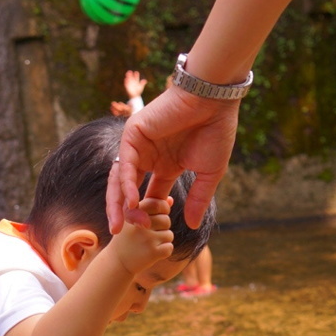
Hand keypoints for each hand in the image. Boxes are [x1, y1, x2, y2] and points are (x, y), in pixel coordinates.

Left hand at [107, 83, 240, 231]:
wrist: (215, 101)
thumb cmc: (216, 131)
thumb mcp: (209, 173)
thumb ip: (198, 198)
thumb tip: (192, 225)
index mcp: (165, 166)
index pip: (148, 196)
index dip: (147, 214)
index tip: (151, 231)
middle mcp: (148, 157)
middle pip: (127, 190)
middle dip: (123, 212)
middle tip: (120, 234)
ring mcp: (139, 145)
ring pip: (120, 179)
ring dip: (119, 202)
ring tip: (121, 224)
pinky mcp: (133, 134)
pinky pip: (126, 163)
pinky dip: (127, 184)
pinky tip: (132, 202)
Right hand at [109, 202, 172, 276]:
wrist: (116, 262)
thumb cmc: (127, 238)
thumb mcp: (133, 219)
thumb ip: (151, 208)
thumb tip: (170, 200)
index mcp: (134, 213)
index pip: (158, 204)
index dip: (162, 210)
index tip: (156, 218)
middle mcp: (141, 224)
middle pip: (166, 220)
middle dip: (161, 228)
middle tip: (148, 236)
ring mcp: (147, 238)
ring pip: (169, 235)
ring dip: (162, 241)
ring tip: (148, 245)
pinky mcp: (153, 252)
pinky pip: (169, 248)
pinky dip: (163, 251)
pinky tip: (152, 253)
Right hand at [123, 69, 146, 100]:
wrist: (134, 96)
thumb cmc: (138, 91)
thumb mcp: (141, 87)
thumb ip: (142, 83)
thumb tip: (145, 80)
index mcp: (136, 81)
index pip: (136, 77)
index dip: (136, 75)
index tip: (136, 72)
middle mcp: (132, 82)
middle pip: (131, 77)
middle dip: (130, 75)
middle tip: (130, 71)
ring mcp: (129, 84)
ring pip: (128, 80)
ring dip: (128, 77)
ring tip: (127, 74)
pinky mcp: (127, 87)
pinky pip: (126, 84)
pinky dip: (126, 82)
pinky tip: (125, 79)